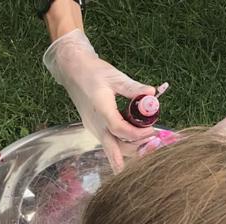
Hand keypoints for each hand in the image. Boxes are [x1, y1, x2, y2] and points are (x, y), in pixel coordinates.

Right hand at [43, 29, 159, 171]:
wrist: (72, 72)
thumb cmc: (93, 72)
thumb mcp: (115, 77)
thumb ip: (133, 88)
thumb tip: (152, 93)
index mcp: (101, 109)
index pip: (120, 130)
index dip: (138, 133)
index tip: (152, 130)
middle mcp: (95, 123)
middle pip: (116, 148)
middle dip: (135, 149)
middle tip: (152, 141)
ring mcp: (93, 128)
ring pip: (113, 148)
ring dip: (130, 148)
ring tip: (147, 140)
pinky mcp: (94, 128)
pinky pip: (110, 142)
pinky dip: (123, 143)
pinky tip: (135, 137)